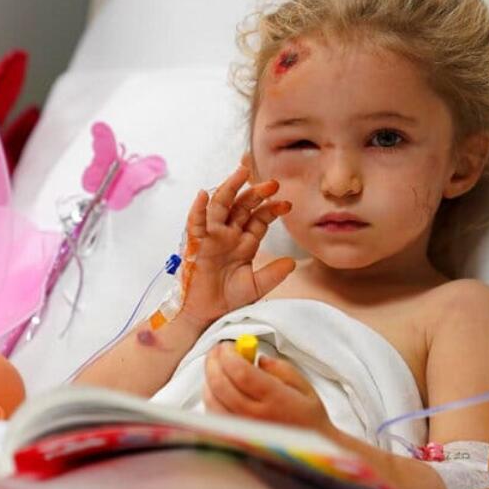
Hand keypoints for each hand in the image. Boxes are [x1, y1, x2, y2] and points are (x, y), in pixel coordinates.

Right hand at [178, 161, 295, 326]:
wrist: (207, 315)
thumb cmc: (227, 300)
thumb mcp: (256, 286)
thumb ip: (272, 274)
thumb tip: (292, 262)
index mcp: (244, 243)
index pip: (259, 219)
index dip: (272, 209)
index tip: (287, 204)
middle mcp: (229, 235)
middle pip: (242, 206)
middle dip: (256, 193)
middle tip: (272, 183)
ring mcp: (212, 237)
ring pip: (220, 206)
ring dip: (229, 188)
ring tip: (241, 172)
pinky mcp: (196, 244)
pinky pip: (195, 224)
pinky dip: (197, 209)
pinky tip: (202, 195)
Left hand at [203, 343, 332, 434]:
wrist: (310, 452)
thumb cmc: (308, 417)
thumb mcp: (303, 386)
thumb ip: (280, 368)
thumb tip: (257, 358)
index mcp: (275, 399)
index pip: (241, 372)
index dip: (228, 355)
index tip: (226, 345)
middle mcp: (255, 416)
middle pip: (221, 384)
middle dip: (214, 362)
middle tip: (217, 351)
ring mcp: (241, 430)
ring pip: (212, 400)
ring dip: (209, 379)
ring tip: (216, 367)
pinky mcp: (233, 439)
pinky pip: (213, 415)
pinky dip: (210, 397)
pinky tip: (216, 389)